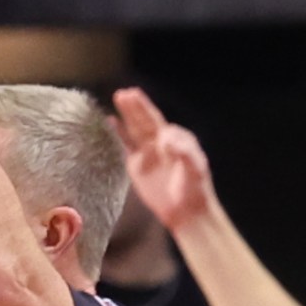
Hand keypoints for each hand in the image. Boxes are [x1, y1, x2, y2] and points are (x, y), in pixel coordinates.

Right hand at [109, 89, 217, 232]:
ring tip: (118, 97)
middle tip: (124, 93)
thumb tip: (165, 137)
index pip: (160, 123)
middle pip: (145, 121)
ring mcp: (148, 153)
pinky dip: (118, 133)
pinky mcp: (137, 165)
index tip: (136, 102)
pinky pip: (125, 145)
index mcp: (177, 140)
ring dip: (127, 114)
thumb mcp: (195, 171)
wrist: (186, 212)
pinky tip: (110, 121)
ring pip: (135, 129)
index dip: (148, 113)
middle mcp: (161, 142)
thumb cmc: (194, 191)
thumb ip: (184, 152)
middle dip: (136, 107)